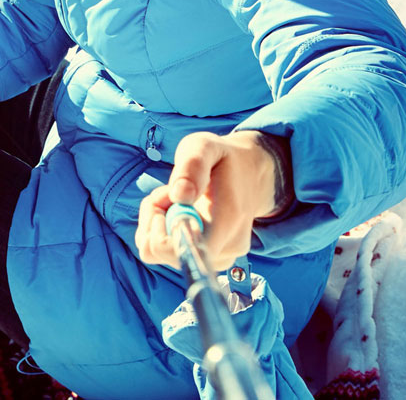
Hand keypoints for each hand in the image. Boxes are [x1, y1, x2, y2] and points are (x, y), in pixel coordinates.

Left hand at [135, 131, 282, 271]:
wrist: (251, 175)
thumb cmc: (223, 159)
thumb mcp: (205, 146)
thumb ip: (192, 165)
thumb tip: (179, 196)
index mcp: (227, 222)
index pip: (183, 252)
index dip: (159, 231)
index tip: (165, 199)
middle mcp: (226, 249)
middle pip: (162, 252)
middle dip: (154, 218)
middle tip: (168, 191)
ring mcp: (219, 259)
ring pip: (161, 253)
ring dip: (158, 223)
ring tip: (178, 197)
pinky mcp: (209, 259)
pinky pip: (169, 253)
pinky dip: (164, 231)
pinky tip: (180, 210)